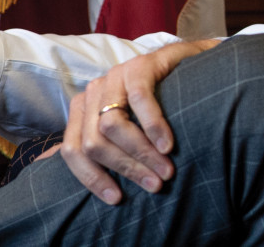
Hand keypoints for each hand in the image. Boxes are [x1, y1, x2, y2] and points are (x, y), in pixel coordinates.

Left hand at [60, 39, 220, 203]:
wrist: (192, 65)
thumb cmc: (161, 105)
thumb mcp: (132, 128)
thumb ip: (112, 151)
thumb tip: (91, 191)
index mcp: (84, 110)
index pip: (72, 150)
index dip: (92, 178)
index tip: (117, 198)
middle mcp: (94, 92)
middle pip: (93, 142)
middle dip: (124, 168)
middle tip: (154, 184)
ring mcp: (115, 76)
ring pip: (111, 125)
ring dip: (140, 152)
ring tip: (165, 169)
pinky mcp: (138, 65)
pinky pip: (139, 98)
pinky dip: (153, 126)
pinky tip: (167, 144)